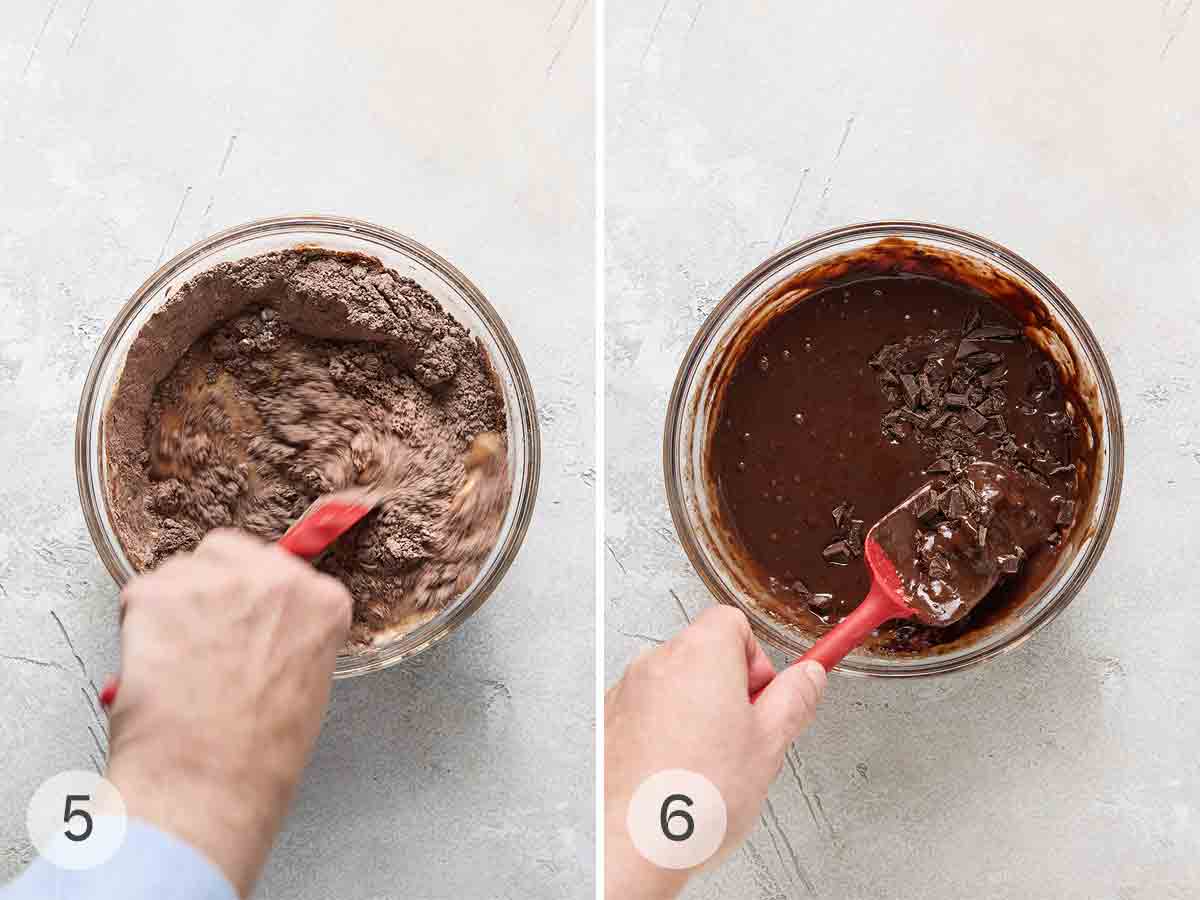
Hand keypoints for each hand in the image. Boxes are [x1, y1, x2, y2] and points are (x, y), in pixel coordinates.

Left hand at [106, 529, 351, 897]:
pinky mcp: (157, 592)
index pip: (285, 572)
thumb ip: (291, 636)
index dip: (255, 603)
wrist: (208, 782)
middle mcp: (276, 576)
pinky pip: (139, 595)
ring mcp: (216, 579)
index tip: (244, 628)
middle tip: (201, 639)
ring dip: (173, 606)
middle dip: (212, 588)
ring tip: (177, 663)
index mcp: (324, 600)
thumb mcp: (307, 684)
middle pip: (229, 552)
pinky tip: (153, 666)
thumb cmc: (260, 755)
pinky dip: (136, 628)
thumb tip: (254, 626)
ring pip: (181, 571)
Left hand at [605, 606, 826, 899]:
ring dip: (698, 711)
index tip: (766, 692)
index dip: (756, 657)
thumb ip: (794, 700)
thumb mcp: (769, 744)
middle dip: (730, 687)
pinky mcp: (610, 720)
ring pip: (677, 685)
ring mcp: (628, 690)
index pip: (733, 622)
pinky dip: (666, 730)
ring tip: (712, 762)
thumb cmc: (694, 796)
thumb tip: (809, 676)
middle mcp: (658, 663)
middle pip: (704, 652)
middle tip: (744, 734)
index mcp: (701, 654)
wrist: (634, 841)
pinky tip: (680, 771)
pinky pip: (648, 710)